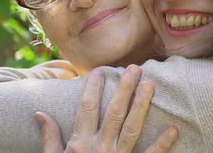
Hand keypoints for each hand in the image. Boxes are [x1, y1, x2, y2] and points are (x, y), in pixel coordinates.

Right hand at [35, 65, 177, 151]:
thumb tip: (40, 113)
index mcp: (80, 143)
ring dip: (141, 105)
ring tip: (150, 84)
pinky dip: (161, 145)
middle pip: (114, 112)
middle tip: (134, 69)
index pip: (87, 108)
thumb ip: (49, 138)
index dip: (93, 87)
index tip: (100, 70)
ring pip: (131, 127)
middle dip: (124, 89)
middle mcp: (99, 147)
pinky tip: (172, 129)